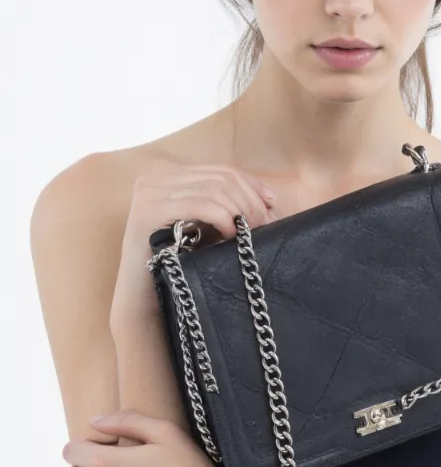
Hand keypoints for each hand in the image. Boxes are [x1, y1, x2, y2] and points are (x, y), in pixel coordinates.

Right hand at [109, 158, 279, 325]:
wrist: (142, 296)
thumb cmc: (178, 261)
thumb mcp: (206, 225)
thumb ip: (228, 205)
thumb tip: (271, 199)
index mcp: (170, 172)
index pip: (221, 170)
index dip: (252, 185)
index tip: (273, 206)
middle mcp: (156, 174)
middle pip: (220, 178)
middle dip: (250, 201)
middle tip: (266, 226)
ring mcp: (149, 191)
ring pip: (214, 190)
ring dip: (239, 210)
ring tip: (250, 233)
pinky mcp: (149, 211)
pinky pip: (200, 205)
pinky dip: (222, 217)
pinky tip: (231, 235)